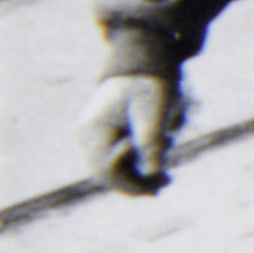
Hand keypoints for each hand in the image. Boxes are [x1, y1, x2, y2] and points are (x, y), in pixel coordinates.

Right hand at [79, 75, 179, 195]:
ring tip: (166, 180)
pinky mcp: (105, 142)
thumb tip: (151, 173)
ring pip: (112, 173)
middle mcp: (86, 138)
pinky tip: (159, 175)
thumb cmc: (149, 86)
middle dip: (137, 184)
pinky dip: (136, 171)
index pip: (106, 168)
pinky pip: (117, 166)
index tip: (161, 159)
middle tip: (167, 183)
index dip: (132, 176)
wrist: (144, 68)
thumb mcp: (155, 111)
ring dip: (138, 180)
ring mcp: (94, 141)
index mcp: (92, 129)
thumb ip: (151, 140)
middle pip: (106, 175)